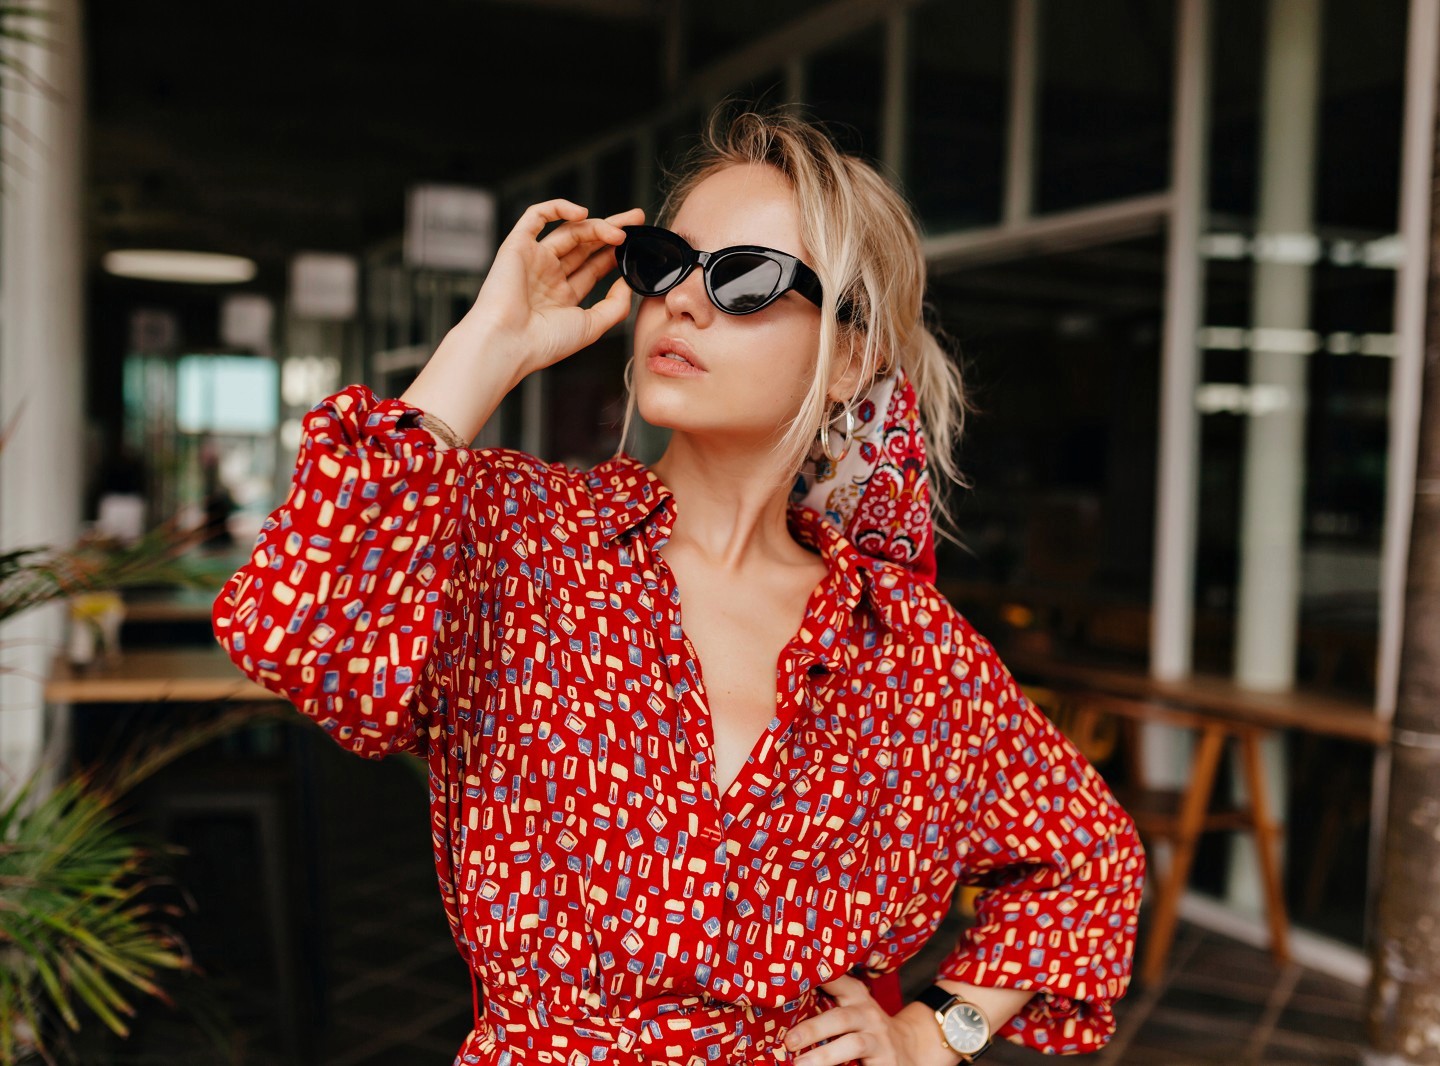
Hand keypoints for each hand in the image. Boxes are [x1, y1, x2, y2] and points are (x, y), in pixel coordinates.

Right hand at [459, 199, 645, 377]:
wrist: (508, 343)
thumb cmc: (545, 342)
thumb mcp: (591, 326)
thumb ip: (614, 306)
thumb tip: (628, 282)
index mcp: (563, 296)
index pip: (594, 267)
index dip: (616, 254)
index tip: (638, 245)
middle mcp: (548, 276)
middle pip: (585, 245)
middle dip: (612, 230)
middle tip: (637, 220)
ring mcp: (533, 259)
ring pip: (568, 230)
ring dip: (596, 225)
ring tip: (619, 231)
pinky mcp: (517, 245)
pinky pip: (536, 216)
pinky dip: (558, 208)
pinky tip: (582, 214)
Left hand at [783, 975, 932, 1065]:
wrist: (910, 1048)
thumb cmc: (866, 1027)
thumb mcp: (853, 1007)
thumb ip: (828, 998)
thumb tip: (779, 1001)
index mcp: (856, 996)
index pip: (835, 980)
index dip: (816, 977)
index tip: (791, 979)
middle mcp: (868, 1015)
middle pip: (840, 1018)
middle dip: (814, 1029)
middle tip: (789, 1041)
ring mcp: (879, 1039)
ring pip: (853, 1045)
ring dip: (826, 1055)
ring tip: (800, 1065)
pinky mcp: (885, 1062)